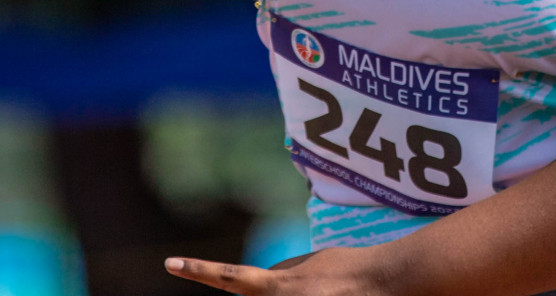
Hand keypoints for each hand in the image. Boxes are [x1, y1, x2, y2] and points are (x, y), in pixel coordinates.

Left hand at [164, 245, 386, 295]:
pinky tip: (328, 292)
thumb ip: (275, 277)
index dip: (198, 270)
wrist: (384, 283)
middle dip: (268, 293)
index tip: (170, 263)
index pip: (228, 277)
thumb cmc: (344, 268)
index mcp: (275, 287)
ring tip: (321, 291)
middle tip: (307, 286)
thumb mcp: (303, 266)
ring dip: (296, 294)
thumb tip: (253, 286)